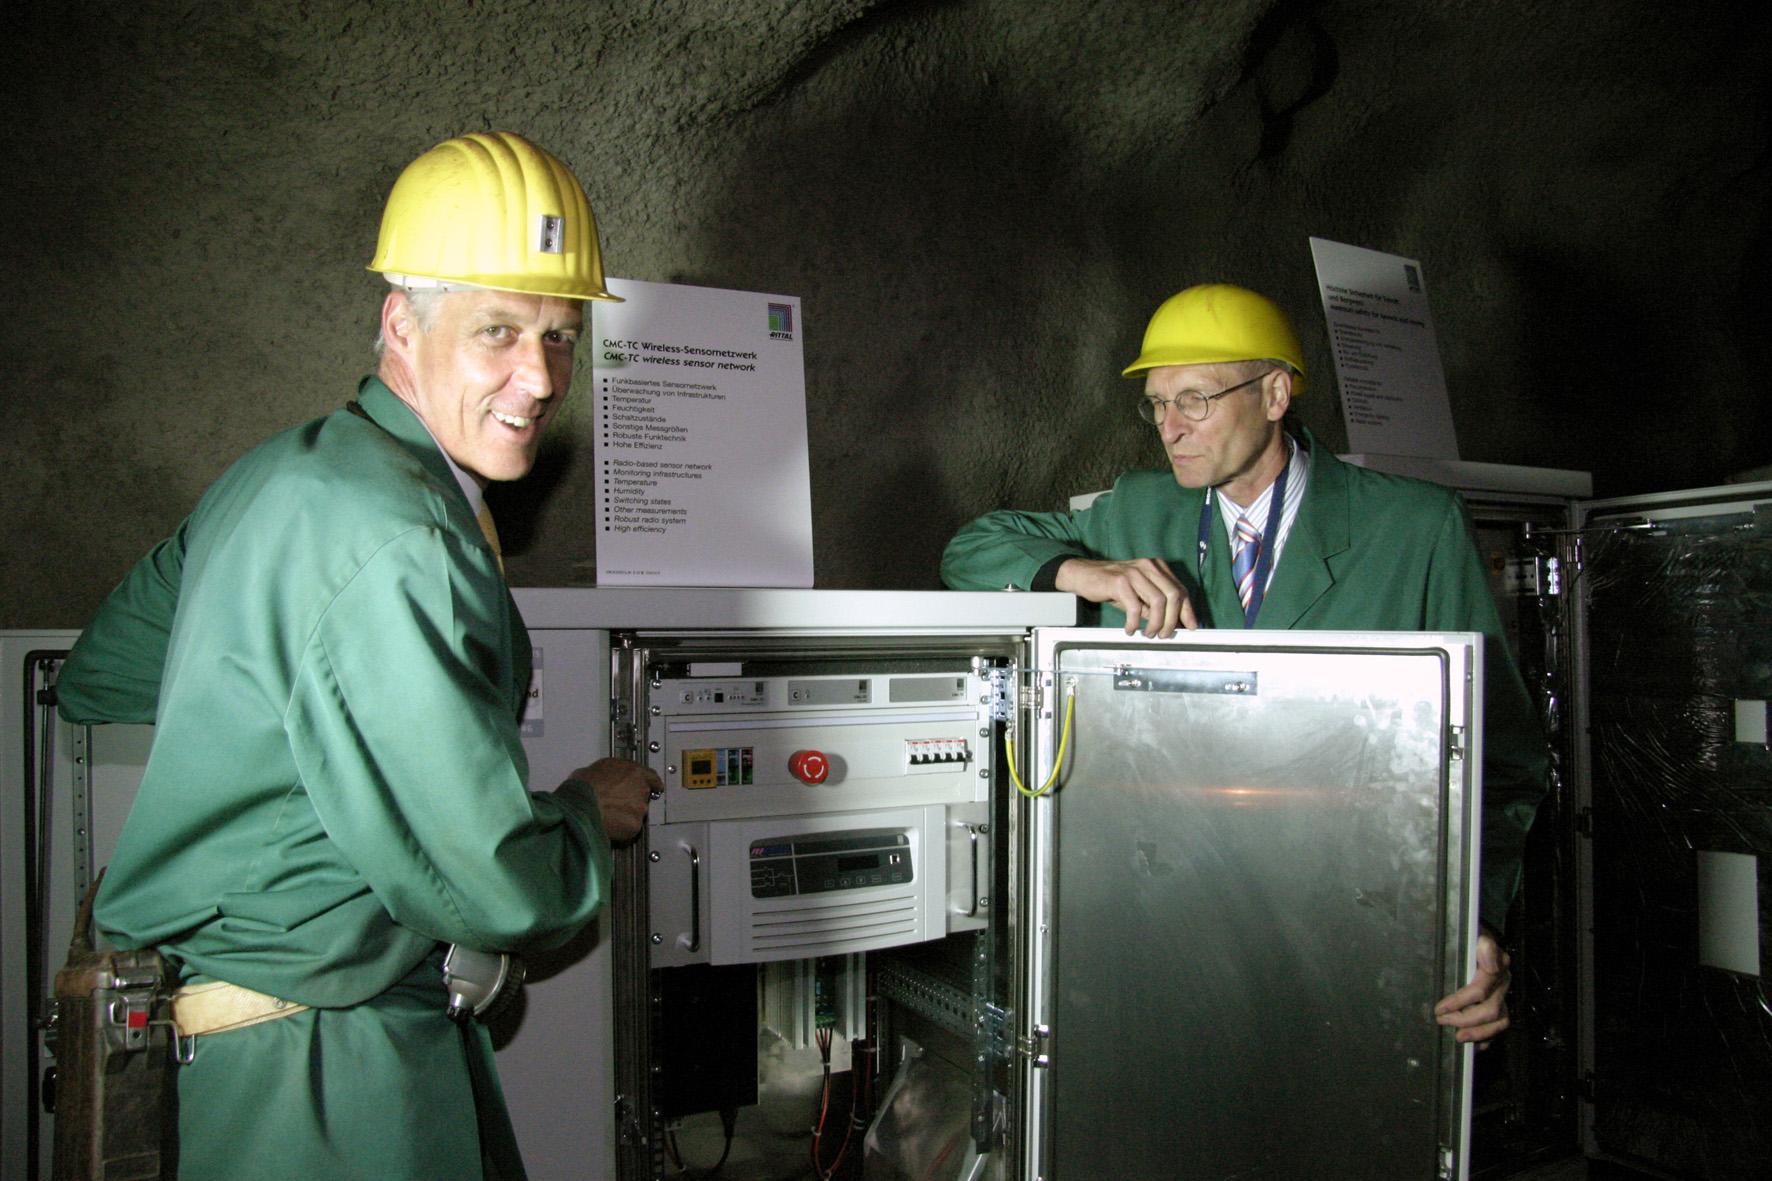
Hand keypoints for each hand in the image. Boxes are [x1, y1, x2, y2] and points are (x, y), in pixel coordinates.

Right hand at [561, 758, 657, 843]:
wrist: (579, 807)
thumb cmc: (583, 787)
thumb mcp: (597, 768)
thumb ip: (612, 772)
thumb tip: (608, 777)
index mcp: (634, 772)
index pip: (652, 778)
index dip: (652, 784)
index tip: (654, 788)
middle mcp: (642, 789)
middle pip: (643, 797)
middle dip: (631, 802)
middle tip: (614, 805)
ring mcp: (640, 809)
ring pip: (636, 814)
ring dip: (626, 816)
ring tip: (608, 816)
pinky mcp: (635, 826)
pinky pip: (630, 829)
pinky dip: (622, 830)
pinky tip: (609, 826)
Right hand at [1055, 557, 1196, 637]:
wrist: (1083, 575)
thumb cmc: (1111, 585)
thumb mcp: (1137, 594)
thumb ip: (1154, 605)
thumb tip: (1172, 623)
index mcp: (1156, 567)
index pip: (1180, 590)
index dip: (1187, 611)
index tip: (1191, 627)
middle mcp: (1148, 566)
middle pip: (1173, 595)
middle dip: (1172, 620)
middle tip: (1164, 635)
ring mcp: (1134, 572)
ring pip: (1158, 602)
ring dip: (1156, 623)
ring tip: (1149, 634)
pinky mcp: (1120, 581)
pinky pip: (1135, 607)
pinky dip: (1134, 623)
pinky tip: (1130, 629)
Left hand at [1433, 931, 1510, 1046]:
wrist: (1475, 936)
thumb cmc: (1468, 936)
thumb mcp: (1473, 934)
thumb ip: (1482, 943)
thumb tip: (1486, 949)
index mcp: (1496, 965)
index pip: (1480, 990)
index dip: (1459, 1002)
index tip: (1439, 1008)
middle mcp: (1503, 983)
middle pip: (1490, 1010)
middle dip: (1465, 1020)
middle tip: (1442, 1021)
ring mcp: (1503, 995)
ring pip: (1499, 1021)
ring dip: (1479, 1033)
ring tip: (1459, 1038)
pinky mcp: (1501, 1004)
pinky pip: (1499, 1027)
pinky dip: (1488, 1038)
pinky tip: (1475, 1045)